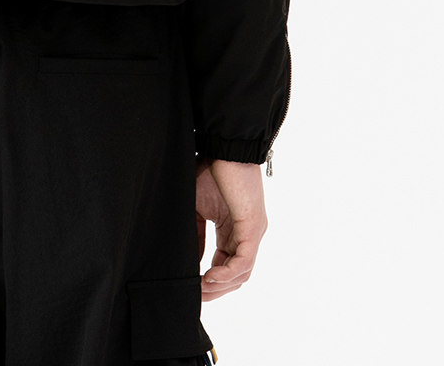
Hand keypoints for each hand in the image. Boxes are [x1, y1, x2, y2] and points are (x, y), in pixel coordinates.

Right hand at [195, 159, 267, 301]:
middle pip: (237, 276)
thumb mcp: (198, 208)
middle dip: (215, 290)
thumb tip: (193, 261)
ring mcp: (253, 232)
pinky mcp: (253, 226)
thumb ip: (196, 234)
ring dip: (220, 285)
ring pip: (242, 273)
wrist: (224, 146)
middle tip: (194, 297)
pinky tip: (209, 277)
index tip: (190, 289)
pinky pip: (243, 260)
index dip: (210, 281)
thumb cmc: (211, 169)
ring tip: (199, 288)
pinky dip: (227, 273)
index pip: (226, 265)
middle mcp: (248, 235)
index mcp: (235, 230)